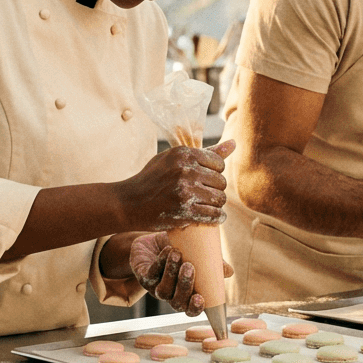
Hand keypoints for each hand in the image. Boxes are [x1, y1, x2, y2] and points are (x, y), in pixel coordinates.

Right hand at [118, 140, 235, 231]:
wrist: (128, 203)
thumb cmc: (152, 178)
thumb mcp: (173, 159)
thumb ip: (205, 153)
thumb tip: (234, 144)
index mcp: (184, 154)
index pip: (218, 163)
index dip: (214, 173)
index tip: (204, 180)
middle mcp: (186, 170)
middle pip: (221, 182)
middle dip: (215, 189)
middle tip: (204, 195)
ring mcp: (185, 192)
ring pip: (219, 199)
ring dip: (215, 204)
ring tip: (206, 205)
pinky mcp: (184, 212)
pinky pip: (214, 215)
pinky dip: (216, 218)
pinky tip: (210, 217)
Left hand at [128, 232, 233, 315]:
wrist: (154, 242)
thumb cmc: (181, 250)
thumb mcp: (198, 255)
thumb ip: (213, 264)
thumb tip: (229, 272)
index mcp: (186, 294)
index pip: (191, 309)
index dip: (195, 308)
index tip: (201, 298)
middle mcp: (171, 295)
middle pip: (177, 303)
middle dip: (184, 287)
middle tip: (189, 267)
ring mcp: (156, 288)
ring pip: (163, 290)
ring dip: (171, 273)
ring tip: (177, 254)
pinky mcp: (143, 276)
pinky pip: (151, 274)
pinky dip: (160, 262)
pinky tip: (167, 250)